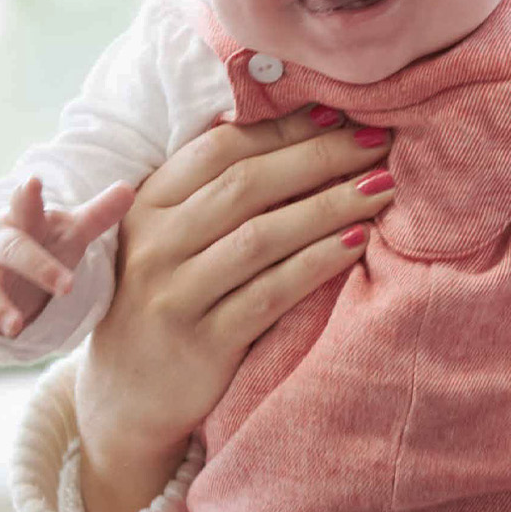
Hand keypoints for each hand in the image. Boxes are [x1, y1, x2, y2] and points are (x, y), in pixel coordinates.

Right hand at [0, 176, 136, 361]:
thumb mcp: (72, 229)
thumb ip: (99, 213)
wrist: (6, 261)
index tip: (32, 181)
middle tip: (66, 287)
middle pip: (14, 251)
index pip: (27, 208)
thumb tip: (128, 189)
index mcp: (24, 223)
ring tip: (15, 327)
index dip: (29, 197)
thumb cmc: (46, 241)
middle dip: (38, 267)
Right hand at [77, 107, 399, 511]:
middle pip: (247, 186)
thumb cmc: (168, 299)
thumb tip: (294, 124)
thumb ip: (214, 189)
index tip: (342, 113)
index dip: (285, 128)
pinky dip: (318, 262)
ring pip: (263, 236)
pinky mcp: (203, 342)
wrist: (127, 398)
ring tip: (383, 188)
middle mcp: (154, 245)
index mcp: (146, 207)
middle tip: (378, 143)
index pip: (221, 149)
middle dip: (320, 158)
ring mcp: (174, 295)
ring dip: (331, 206)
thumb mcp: (171, 238)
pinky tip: (359, 243)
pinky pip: (272, 293)